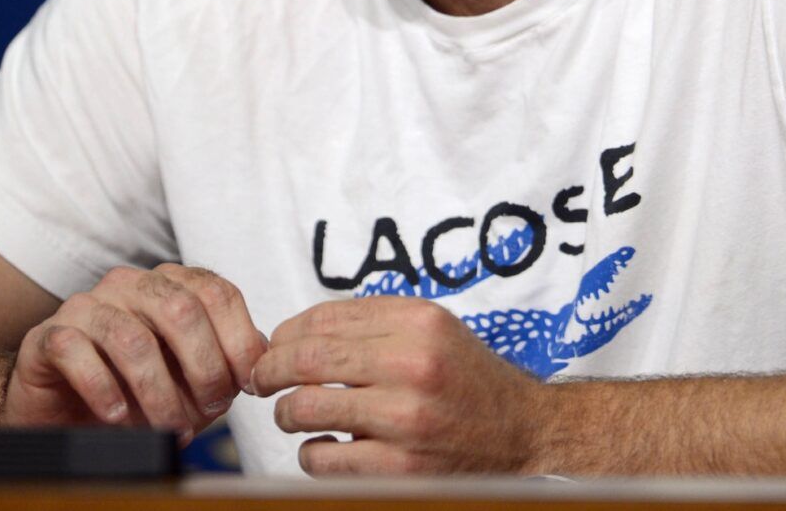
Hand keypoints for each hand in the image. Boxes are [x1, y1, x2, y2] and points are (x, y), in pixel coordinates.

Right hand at [3, 264, 266, 441]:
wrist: (61, 408)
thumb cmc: (134, 389)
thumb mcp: (189, 377)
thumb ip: (225, 362)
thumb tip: (260, 361)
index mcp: (169, 283)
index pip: (218, 293)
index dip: (238, 341)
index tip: (245, 386)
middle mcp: (129, 284)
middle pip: (180, 310)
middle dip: (204, 368)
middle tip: (209, 410)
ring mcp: (86, 305)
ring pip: (132, 339)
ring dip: (158, 393)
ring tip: (168, 426)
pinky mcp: (48, 336)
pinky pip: (78, 352)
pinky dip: (103, 390)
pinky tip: (117, 416)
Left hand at [251, 296, 550, 474]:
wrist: (524, 431)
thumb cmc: (470, 379)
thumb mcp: (434, 328)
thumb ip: (374, 321)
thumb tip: (297, 332)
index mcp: (418, 322)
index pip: (323, 319)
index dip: (285, 334)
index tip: (275, 348)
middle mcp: (412, 365)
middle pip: (306, 359)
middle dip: (270, 370)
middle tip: (262, 381)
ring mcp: (406, 419)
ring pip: (304, 408)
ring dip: (285, 413)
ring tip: (292, 414)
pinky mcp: (401, 467)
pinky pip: (323, 458)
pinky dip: (311, 453)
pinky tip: (325, 445)